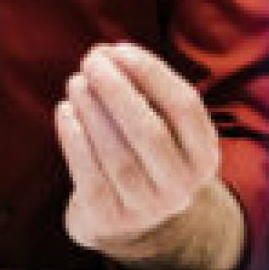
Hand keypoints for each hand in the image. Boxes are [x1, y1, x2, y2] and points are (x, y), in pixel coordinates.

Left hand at [54, 44, 224, 261]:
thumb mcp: (157, 124)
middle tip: (90, 61)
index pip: (184, 107)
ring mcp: (147, 208)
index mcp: (203, 155)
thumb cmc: (142, 153)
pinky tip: (65, 111)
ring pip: (118, 155)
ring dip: (92, 112)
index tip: (120, 50)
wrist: (128, 219)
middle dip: (117, 91)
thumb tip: (105, 53)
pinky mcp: (111, 218)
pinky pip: (89, 176)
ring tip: (76, 83)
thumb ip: (140, 88)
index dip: (152, 74)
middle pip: (150, 132)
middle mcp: (182, 186)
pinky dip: (74, 140)